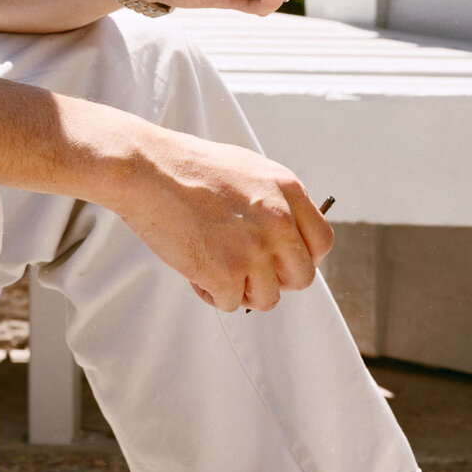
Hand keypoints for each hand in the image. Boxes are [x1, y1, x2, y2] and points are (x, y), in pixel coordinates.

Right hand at [110, 123, 336, 309]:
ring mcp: (254, 249)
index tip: (281, 262)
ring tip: (214, 266)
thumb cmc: (189, 169)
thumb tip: (286, 235)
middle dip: (274, 280)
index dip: (302, 258)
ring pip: (267, 297)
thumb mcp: (249, 170)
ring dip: (240, 290)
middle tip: (245, 270)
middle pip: (301, 277)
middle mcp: (280, 222)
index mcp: (289, 192)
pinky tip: (195, 270)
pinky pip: (229, 303)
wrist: (149, 171)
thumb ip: (275, 201)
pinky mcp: (226, 272)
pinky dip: (211, 294)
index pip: (321, 244)